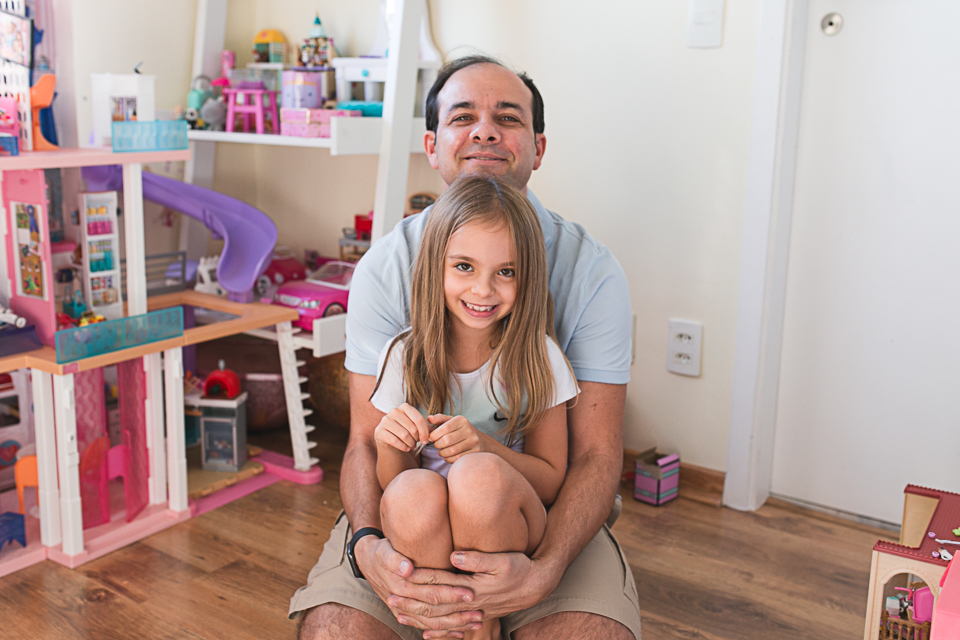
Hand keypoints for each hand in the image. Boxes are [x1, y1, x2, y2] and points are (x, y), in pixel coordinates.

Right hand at [355, 535, 482, 637]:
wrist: (366, 561)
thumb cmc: (379, 552)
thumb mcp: (384, 550)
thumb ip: (395, 559)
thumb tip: (408, 568)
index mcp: (402, 585)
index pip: (432, 588)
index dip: (451, 591)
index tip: (470, 592)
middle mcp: (404, 601)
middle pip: (435, 608)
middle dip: (458, 610)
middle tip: (479, 611)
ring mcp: (405, 610)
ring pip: (433, 622)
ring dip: (455, 624)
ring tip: (476, 623)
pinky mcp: (407, 613)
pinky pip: (426, 626)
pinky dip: (442, 632)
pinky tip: (459, 634)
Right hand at [375, 403, 431, 452]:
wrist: (390, 441)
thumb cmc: (406, 432)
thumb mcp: (417, 427)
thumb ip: (426, 427)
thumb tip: (435, 430)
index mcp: (405, 407)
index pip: (419, 419)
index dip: (425, 432)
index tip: (426, 440)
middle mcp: (394, 411)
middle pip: (412, 428)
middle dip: (417, 439)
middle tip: (417, 443)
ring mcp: (385, 420)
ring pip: (404, 435)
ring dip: (411, 443)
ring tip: (412, 446)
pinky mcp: (379, 431)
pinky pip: (395, 441)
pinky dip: (403, 447)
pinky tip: (406, 449)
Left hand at [386, 550, 555, 628]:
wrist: (537, 586)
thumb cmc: (520, 568)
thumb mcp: (502, 559)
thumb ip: (476, 558)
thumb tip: (453, 555)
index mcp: (472, 587)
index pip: (439, 582)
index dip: (419, 578)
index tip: (400, 574)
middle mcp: (470, 602)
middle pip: (435, 604)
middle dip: (412, 601)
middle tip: (390, 597)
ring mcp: (473, 612)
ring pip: (441, 618)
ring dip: (419, 616)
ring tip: (399, 613)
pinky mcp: (477, 615)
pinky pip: (453, 627)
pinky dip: (438, 631)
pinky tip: (425, 632)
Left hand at [428, 414, 487, 462]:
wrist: (483, 441)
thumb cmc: (461, 430)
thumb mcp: (452, 422)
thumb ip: (440, 419)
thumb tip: (428, 418)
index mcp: (461, 420)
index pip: (444, 428)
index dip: (434, 435)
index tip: (431, 438)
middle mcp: (469, 429)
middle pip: (447, 440)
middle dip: (437, 445)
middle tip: (436, 445)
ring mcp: (473, 441)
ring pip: (452, 451)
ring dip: (442, 453)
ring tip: (440, 452)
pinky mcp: (475, 452)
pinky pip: (457, 458)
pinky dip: (448, 459)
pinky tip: (447, 457)